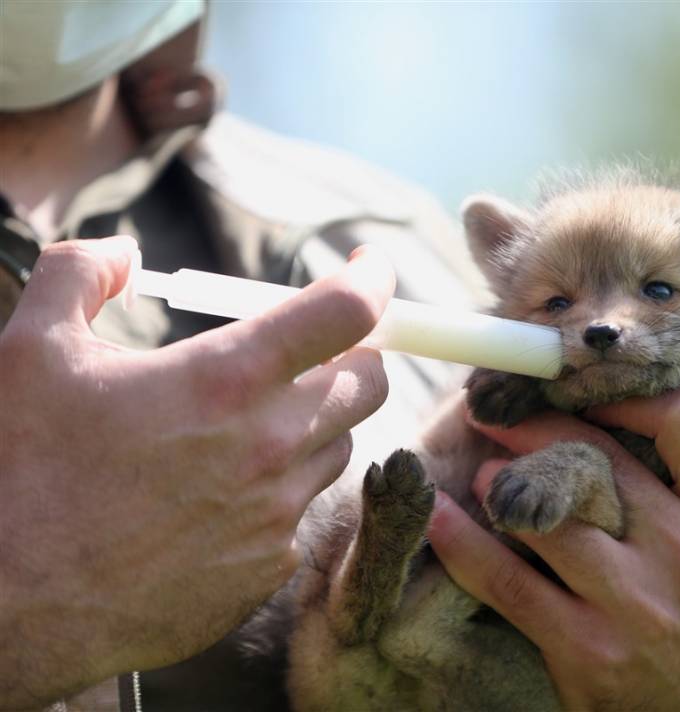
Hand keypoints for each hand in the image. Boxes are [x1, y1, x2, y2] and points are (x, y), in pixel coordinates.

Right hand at [0, 236, 393, 707]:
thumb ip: (81, 275)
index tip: (369, 267)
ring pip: (337, 449)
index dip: (371, 279)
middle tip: (314, 353)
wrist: (3, 604)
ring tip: (243, 429)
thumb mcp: (31, 348)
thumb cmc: (16, 469)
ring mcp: (274, 514)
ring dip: (312, 426)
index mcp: (224, 379)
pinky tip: (215, 498)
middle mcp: (269, 446)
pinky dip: (276, 493)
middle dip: (354, 357)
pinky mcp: (266, 570)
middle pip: (369, 385)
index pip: (347, 312)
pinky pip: (298, 514)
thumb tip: (124, 254)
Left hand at [428, 389, 679, 710]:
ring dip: (502, 483)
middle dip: (536, 427)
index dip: (623, 394)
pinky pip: (509, 580)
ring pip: (550, 515)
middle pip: (602, 459)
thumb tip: (594, 397)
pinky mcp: (588, 649)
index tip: (580, 394)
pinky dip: (465, 542)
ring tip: (484, 475)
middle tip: (498, 413)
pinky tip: (441, 517)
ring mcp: (642, 607)